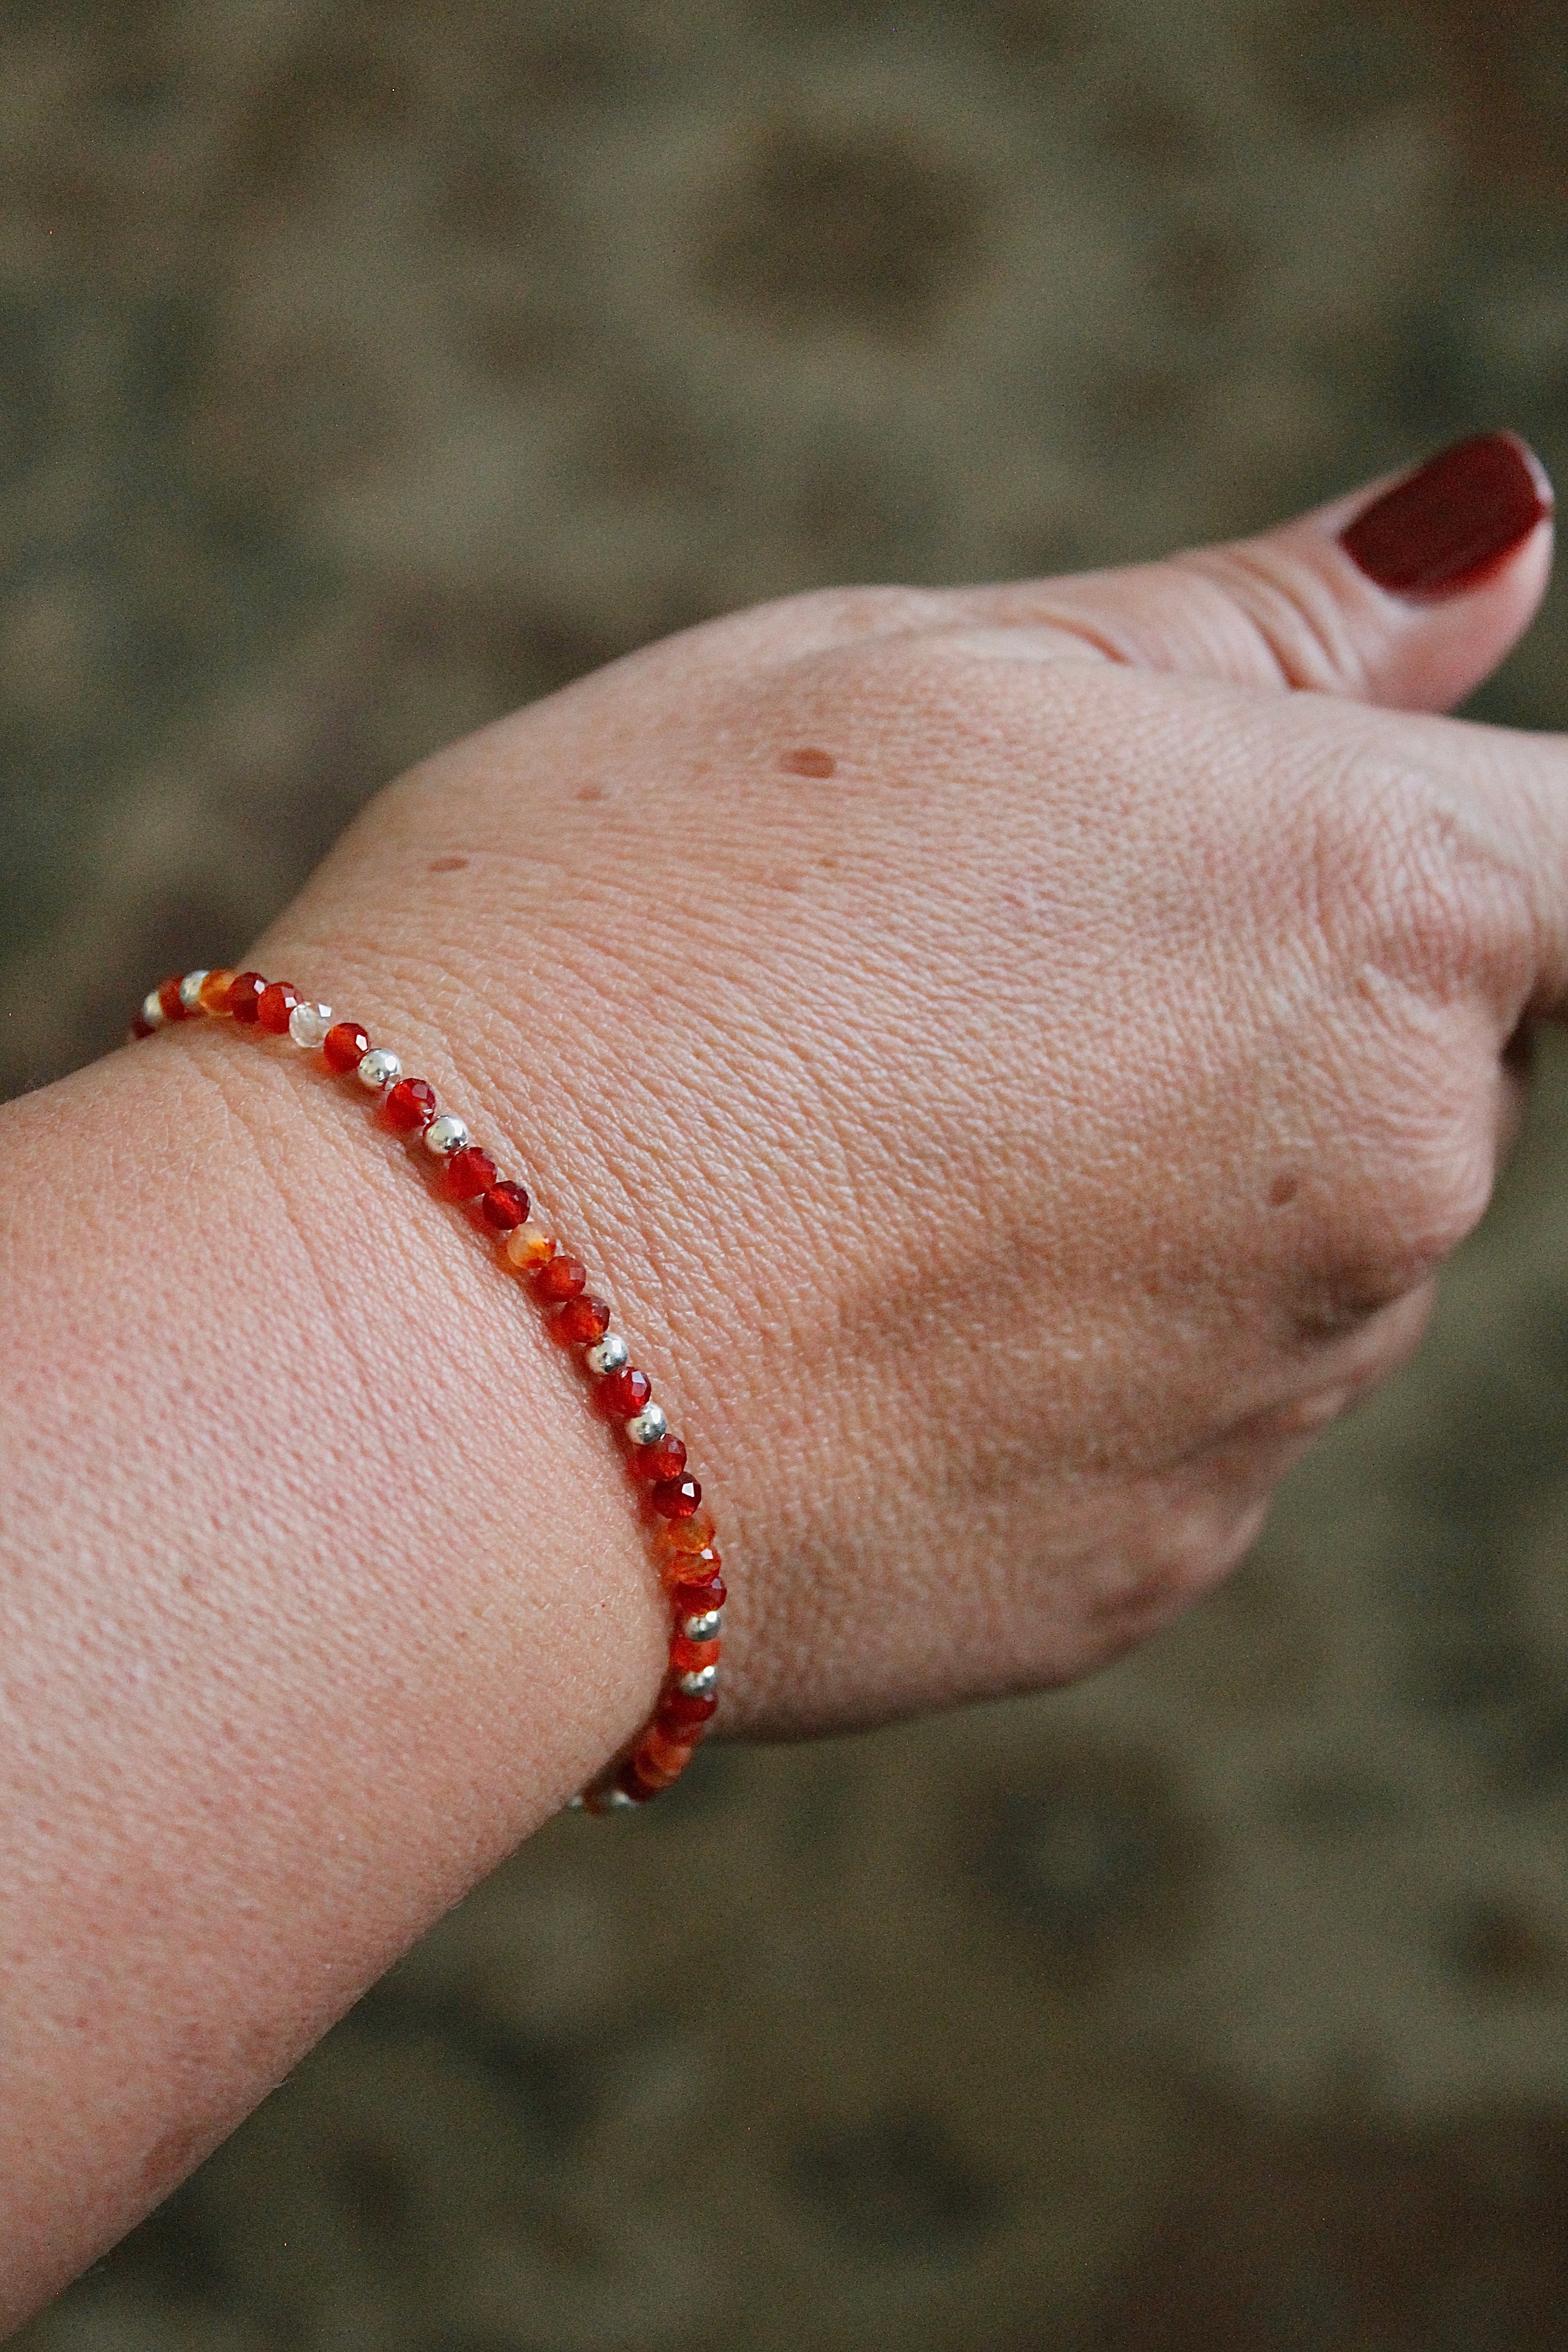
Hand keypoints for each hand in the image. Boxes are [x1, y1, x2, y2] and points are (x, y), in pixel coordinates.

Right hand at [254, 430, 1559, 1734]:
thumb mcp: (910, 680)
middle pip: (1418, 1048)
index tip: (1218, 863)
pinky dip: (1049, 1359)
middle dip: (1245, 998)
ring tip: (850, 1164)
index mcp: (1368, 896)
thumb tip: (1502, 529)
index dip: (1404, 832)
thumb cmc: (616, 950)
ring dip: (1139, 1184)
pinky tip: (838, 1323)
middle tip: (946, 993)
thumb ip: (1251, 630)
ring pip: (1290, 1241)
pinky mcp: (1151, 1568)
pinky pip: (1165, 1415)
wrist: (420, 1360)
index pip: (1562, 840)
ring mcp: (1274, 1395)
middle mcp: (1390, 1169)